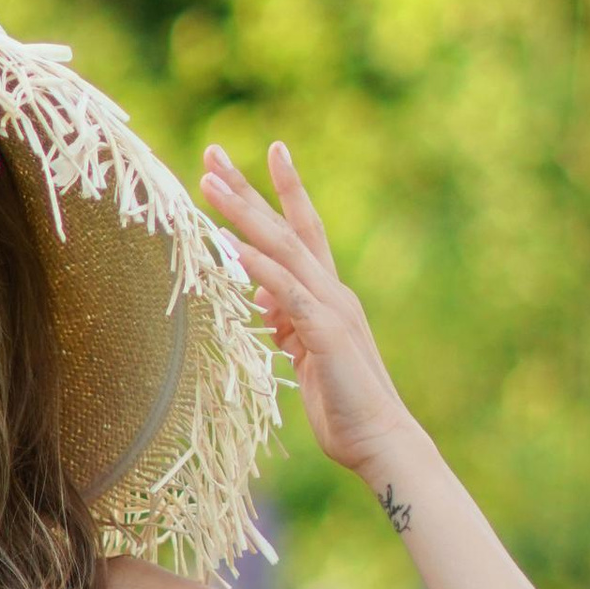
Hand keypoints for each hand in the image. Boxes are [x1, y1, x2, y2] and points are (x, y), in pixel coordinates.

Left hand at [201, 143, 425, 500]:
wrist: (378, 439)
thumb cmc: (342, 403)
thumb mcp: (306, 355)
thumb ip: (289, 322)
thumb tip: (264, 302)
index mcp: (328, 294)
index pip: (305, 229)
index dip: (286, 189)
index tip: (270, 149)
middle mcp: (332, 291)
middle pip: (285, 227)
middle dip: (248, 188)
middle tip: (213, 151)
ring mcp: (331, 309)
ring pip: (283, 249)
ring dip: (245, 215)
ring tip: (211, 184)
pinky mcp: (327, 334)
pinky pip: (290, 294)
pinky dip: (262, 269)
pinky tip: (237, 247)